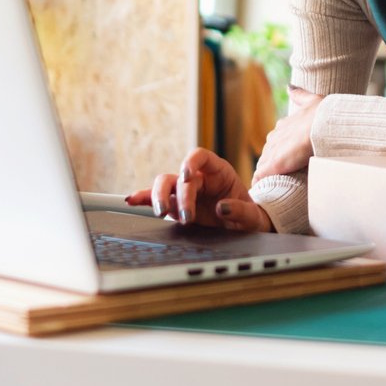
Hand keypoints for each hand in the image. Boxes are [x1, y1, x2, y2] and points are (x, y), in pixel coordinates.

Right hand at [126, 147, 273, 231]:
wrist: (244, 229)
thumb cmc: (250, 218)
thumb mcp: (253, 217)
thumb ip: (241, 211)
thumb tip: (222, 207)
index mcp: (218, 172)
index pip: (200, 156)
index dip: (191, 162)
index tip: (187, 176)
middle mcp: (198, 179)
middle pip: (178, 176)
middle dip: (179, 195)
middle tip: (187, 217)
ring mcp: (185, 192)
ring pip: (164, 186)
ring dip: (159, 197)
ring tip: (162, 213)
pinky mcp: (176, 207)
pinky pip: (156, 200)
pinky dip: (143, 199)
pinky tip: (131, 201)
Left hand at [254, 87, 322, 179]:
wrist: (325, 124)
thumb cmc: (324, 114)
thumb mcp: (311, 100)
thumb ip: (299, 95)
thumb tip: (290, 87)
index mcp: (284, 125)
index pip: (276, 140)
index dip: (279, 150)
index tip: (284, 158)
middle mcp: (276, 136)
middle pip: (268, 152)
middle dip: (271, 162)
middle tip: (276, 174)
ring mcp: (274, 150)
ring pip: (263, 163)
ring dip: (265, 173)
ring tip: (268, 184)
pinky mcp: (274, 164)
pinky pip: (261, 175)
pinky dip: (260, 181)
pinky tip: (260, 188)